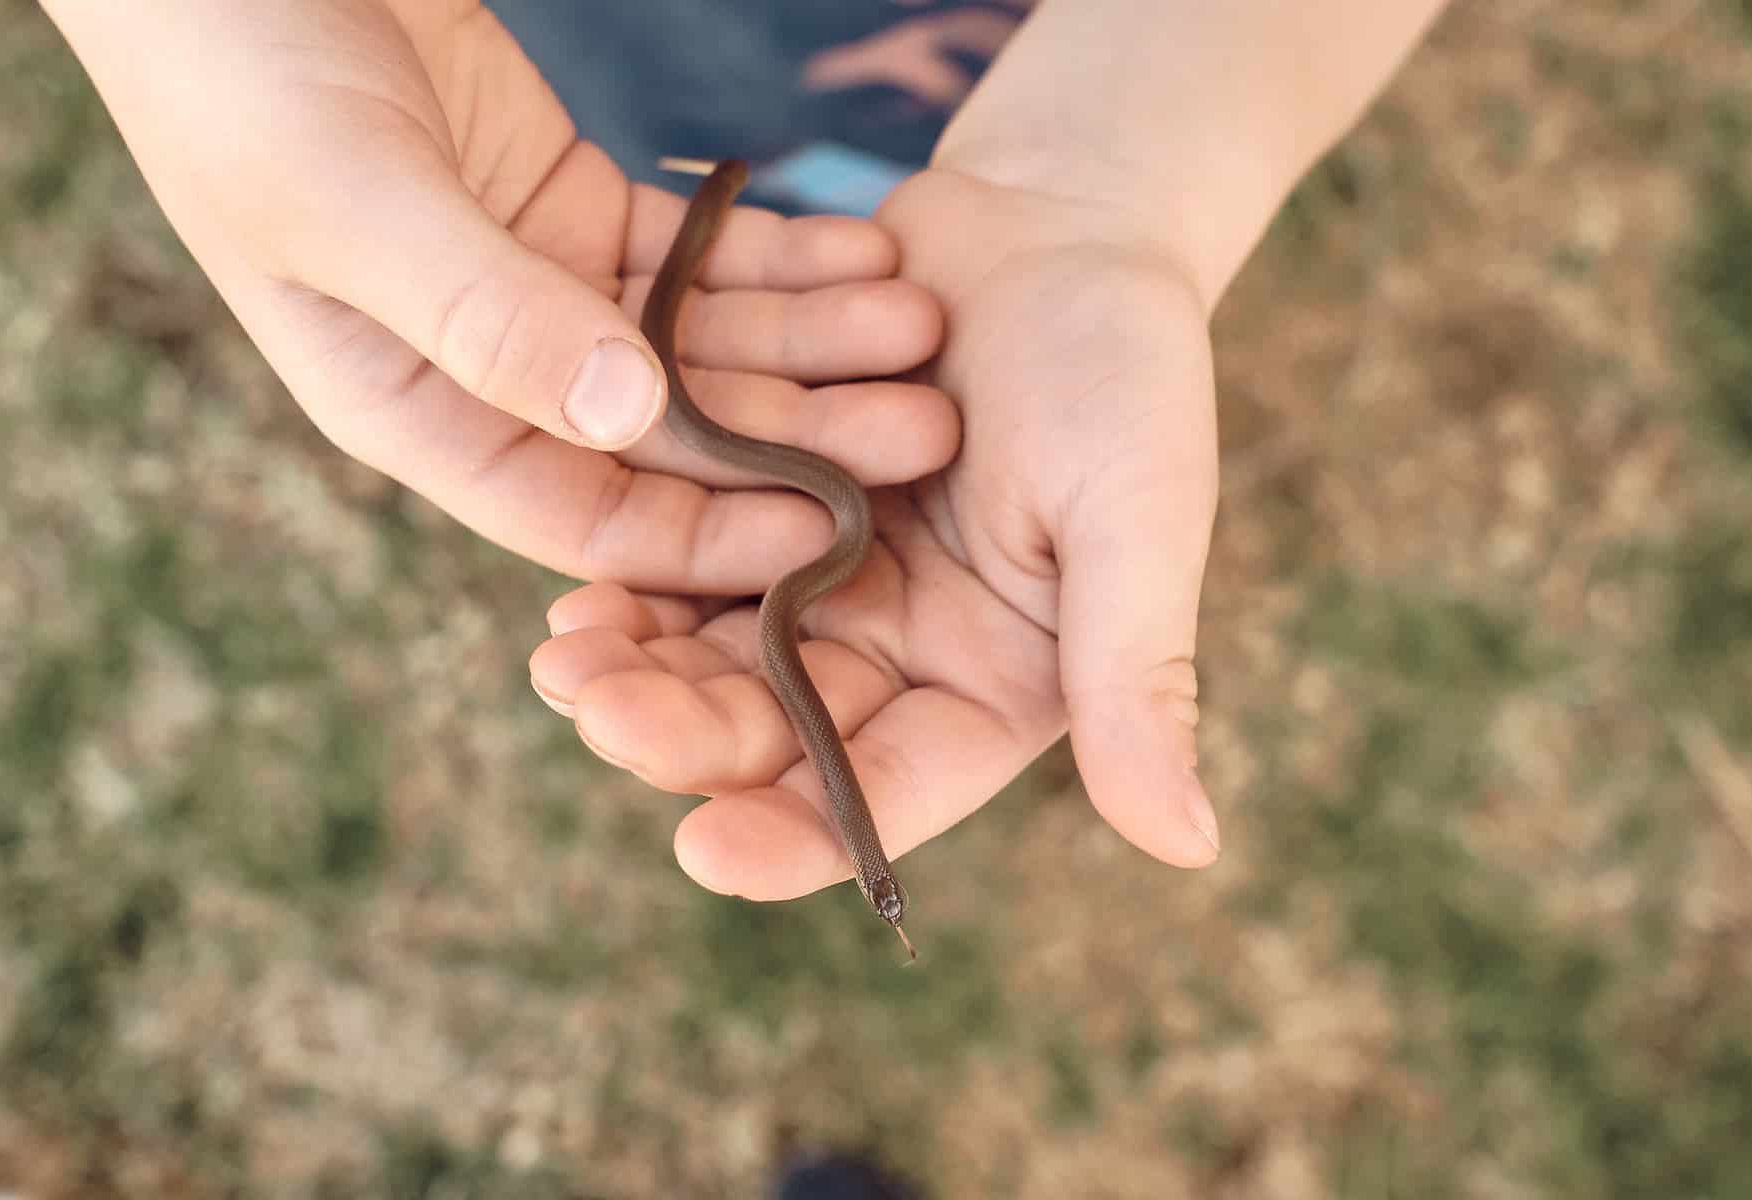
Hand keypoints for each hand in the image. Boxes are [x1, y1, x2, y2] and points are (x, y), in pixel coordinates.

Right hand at [44, 0, 955, 589]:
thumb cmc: (235, 75)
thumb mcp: (347, 200)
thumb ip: (480, 314)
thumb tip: (628, 420)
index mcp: (410, 409)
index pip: (580, 513)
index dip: (707, 535)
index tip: (830, 533)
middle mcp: (484, 369)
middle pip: (669, 436)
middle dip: (798, 436)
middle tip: (927, 428)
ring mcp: (533, 288)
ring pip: (699, 344)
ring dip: (811, 341)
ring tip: (923, 326)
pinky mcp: (569, 205)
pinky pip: (697, 253)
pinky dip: (779, 254)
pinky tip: (868, 255)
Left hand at [529, 167, 1221, 901]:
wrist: (1059, 222)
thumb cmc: (1125, 369)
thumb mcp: (1137, 518)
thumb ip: (1140, 676)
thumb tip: (1190, 848)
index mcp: (988, 685)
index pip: (886, 792)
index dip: (796, 835)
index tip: (703, 849)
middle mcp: (896, 652)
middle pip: (775, 727)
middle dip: (683, 730)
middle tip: (593, 709)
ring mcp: (821, 578)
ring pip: (713, 651)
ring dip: (637, 664)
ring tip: (560, 656)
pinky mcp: (762, 499)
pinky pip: (685, 550)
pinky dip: (633, 570)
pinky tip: (570, 574)